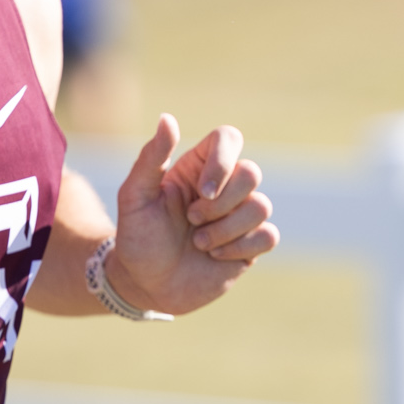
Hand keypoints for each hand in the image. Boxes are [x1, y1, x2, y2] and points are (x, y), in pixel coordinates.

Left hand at [103, 114, 278, 314]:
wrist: (145, 284)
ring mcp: (240, 216)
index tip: (201, 192)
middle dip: (221, 204)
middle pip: (251, 172)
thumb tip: (167, 118)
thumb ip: (150, 158)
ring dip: (226, 230)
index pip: (229, 139)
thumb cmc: (137, 237)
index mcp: (198, 168)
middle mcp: (224, 187)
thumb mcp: (134, 197)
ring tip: (199, 243)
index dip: (222, 162)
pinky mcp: (251, 245)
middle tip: (191, 221)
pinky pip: (269, 235)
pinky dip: (241, 248)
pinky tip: (215, 256)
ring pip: (262, 206)